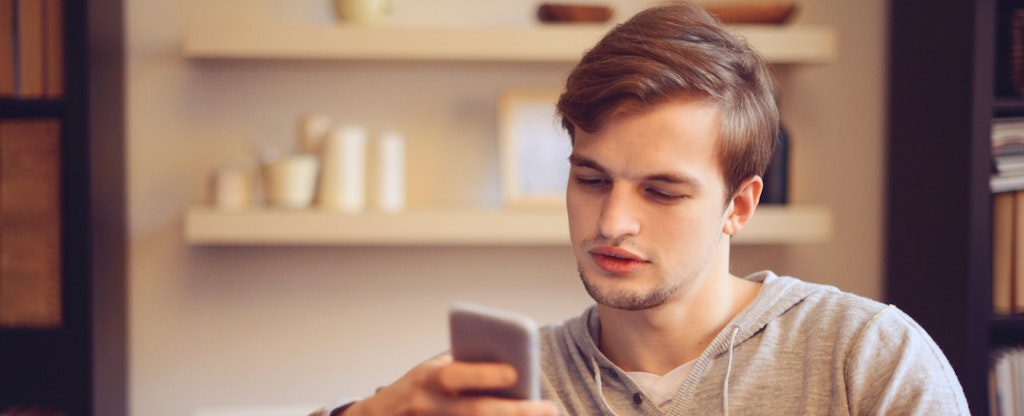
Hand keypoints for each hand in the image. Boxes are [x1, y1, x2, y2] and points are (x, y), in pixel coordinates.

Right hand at [343, 355, 558, 415]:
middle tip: (547, 408)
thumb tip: (509, 371)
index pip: (455, 375)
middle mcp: (426, 405)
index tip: (515, 373)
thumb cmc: (414, 390)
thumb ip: (462, 370)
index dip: (484, 375)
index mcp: (425, 379)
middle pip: (475, 411)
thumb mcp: (430, 372)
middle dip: (515, 411)